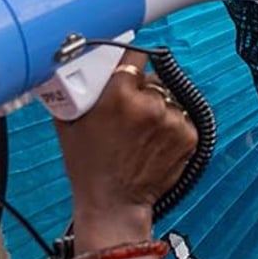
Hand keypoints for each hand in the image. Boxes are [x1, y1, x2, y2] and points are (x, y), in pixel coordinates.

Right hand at [54, 49, 197, 252]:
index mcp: (119, 94)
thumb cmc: (88, 166)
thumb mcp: (69, 121)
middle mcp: (149, 104)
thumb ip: (76, 89)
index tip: (131, 63)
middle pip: (153, 79)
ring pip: (169, 99)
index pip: (135, 55)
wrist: (112, 203)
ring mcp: (172, 120)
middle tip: (130, 109)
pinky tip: (155, 141)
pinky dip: (172, 125)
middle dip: (144, 89)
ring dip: (159, 108)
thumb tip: (78, 66)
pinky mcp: (188, 135)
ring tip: (141, 131)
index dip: (132, 59)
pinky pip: (183, 117)